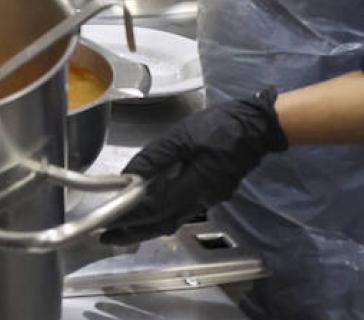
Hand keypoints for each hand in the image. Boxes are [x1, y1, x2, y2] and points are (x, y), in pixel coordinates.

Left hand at [102, 90, 287, 244]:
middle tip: (108, 237)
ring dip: (147, 225)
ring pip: (172, 219)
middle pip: (163, 223)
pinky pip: (181, 209)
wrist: (256, 126)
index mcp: (195, 186)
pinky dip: (161, 213)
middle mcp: (202, 200)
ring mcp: (208, 198)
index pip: (155, 209)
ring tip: (122, 225)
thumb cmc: (220, 127)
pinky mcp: (210, 192)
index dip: (129, 217)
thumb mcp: (182, 136)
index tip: (107, 225)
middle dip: (135, 232)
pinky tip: (148, 209)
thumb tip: (128, 177)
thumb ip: (154, 157)